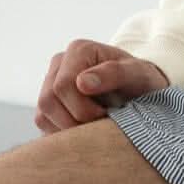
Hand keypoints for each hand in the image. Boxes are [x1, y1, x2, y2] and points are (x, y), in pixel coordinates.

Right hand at [35, 38, 168, 133]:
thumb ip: (115, 73)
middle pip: (48, 101)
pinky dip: (63, 133)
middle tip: (101, 124)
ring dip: (68, 128)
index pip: (63, 85)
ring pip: (42, 114)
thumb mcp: (138, 74)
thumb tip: (82, 82)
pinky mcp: (48, 103)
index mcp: (79, 50)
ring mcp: (50, 82)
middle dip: (75, 120)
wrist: (140, 90)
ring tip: (95, 126)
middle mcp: (60, 63)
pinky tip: (85, 130)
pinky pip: (43, 124)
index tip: (107, 114)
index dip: (82, 108)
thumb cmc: (141, 80)